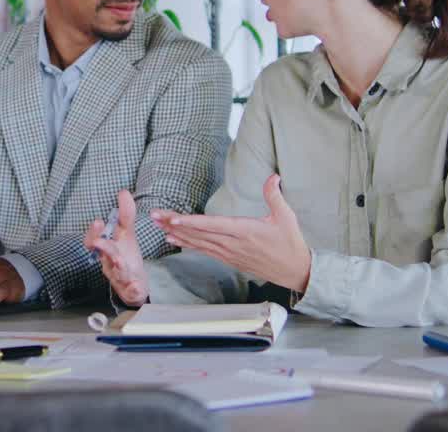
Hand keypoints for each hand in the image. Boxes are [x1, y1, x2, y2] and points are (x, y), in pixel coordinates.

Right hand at [83, 189, 149, 306]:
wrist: (132, 285)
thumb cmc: (125, 256)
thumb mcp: (126, 235)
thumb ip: (125, 214)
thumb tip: (124, 192)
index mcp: (110, 247)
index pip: (96, 240)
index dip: (94, 232)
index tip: (98, 221)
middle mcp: (112, 261)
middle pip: (106, 255)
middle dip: (103, 247)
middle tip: (98, 242)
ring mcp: (121, 276)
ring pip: (118, 273)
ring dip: (118, 267)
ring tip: (120, 262)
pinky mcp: (131, 289)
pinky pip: (131, 290)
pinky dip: (133, 289)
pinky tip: (136, 287)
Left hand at [153, 174, 311, 293]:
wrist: (294, 271)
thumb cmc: (290, 243)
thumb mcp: (286, 216)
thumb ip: (274, 195)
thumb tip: (273, 176)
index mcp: (244, 231)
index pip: (212, 225)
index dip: (191, 222)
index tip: (174, 219)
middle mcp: (232, 244)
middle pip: (198, 233)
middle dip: (174, 224)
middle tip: (154, 216)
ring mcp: (228, 253)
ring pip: (197, 242)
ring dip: (176, 234)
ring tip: (157, 225)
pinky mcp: (228, 259)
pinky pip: (203, 251)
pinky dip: (187, 245)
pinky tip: (173, 240)